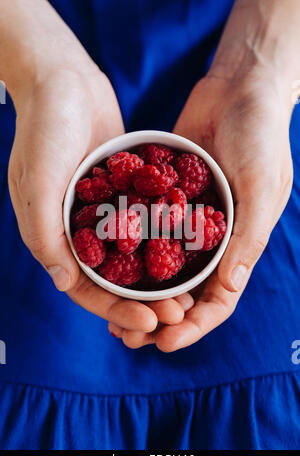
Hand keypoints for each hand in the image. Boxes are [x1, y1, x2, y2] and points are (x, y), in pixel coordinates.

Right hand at [3, 1, 193, 332]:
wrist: (63, 80)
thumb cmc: (44, 129)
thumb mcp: (37, 182)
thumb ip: (46, 234)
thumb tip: (64, 283)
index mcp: (55, 236)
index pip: (85, 288)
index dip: (116, 309)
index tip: (151, 322)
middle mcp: (79, 231)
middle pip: (114, 279)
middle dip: (145, 301)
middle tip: (179, 314)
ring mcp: (103, 212)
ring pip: (135, 257)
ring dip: (159, 278)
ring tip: (190, 294)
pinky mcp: (124, 191)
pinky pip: (146, 223)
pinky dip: (164, 241)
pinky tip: (191, 252)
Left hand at [114, 68, 292, 349]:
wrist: (239, 87)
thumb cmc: (261, 136)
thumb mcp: (261, 188)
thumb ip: (246, 238)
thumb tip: (229, 288)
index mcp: (239, 244)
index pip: (219, 300)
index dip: (194, 325)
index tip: (165, 342)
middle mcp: (211, 238)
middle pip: (184, 291)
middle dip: (159, 318)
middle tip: (128, 337)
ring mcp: (185, 219)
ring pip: (160, 267)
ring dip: (139, 292)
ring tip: (110, 312)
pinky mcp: (164, 196)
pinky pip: (145, 228)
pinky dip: (128, 249)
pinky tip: (105, 263)